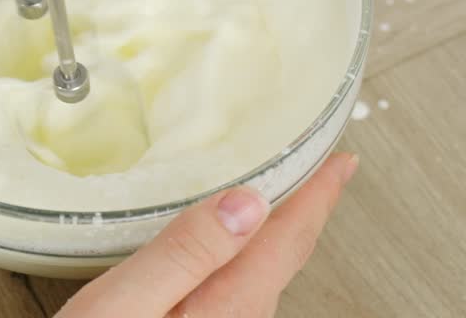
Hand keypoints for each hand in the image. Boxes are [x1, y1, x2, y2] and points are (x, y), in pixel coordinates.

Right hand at [57, 152, 358, 317]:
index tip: (340, 162)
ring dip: (277, 237)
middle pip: (284, 259)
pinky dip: (250, 262)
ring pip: (265, 280)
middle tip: (324, 174)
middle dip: (304, 212)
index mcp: (227, 308)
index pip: (289, 238)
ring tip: (284, 203)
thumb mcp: (125, 303)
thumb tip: (246, 203)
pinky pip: (242, 296)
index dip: (318, 193)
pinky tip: (236, 254)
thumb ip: (186, 252)